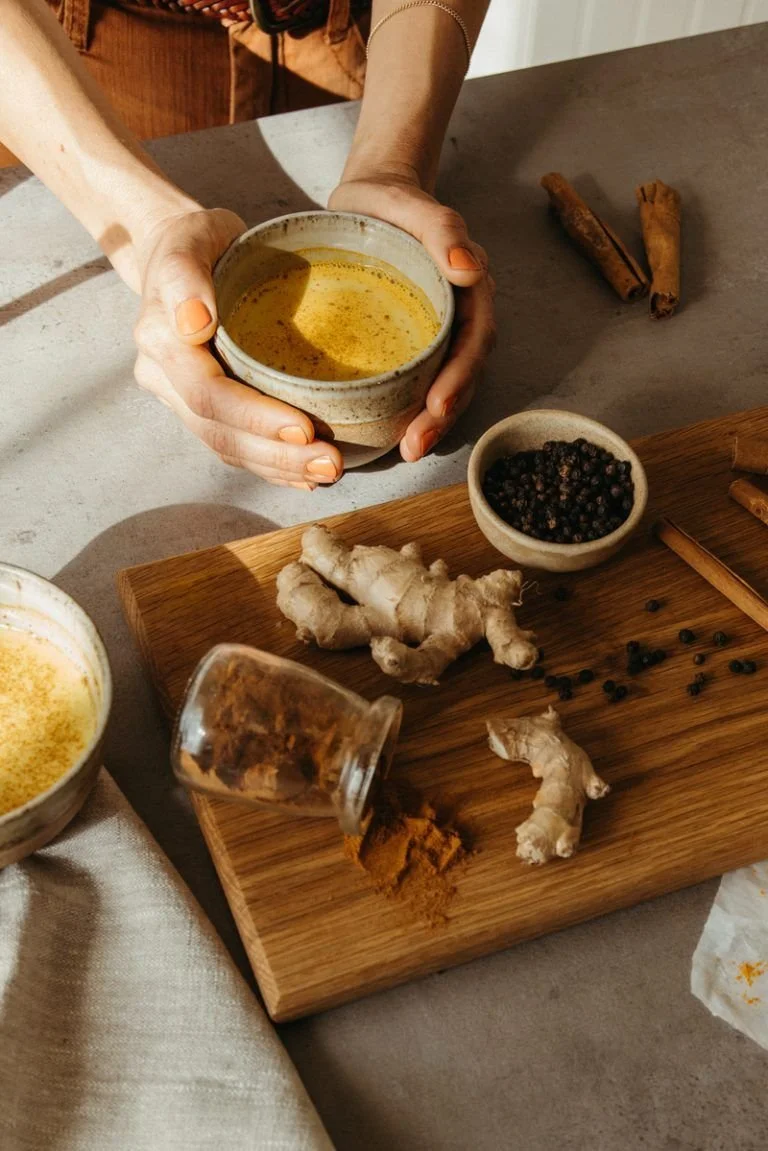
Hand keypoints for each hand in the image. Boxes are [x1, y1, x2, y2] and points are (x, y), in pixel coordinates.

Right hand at [132, 207, 343, 488]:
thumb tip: (193, 321)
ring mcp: (182, 400)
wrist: (179, 254)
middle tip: (332, 464)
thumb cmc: (195, 241)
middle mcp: (165, 380)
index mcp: (161, 342)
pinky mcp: (205, 410)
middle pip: (220, 432)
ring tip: (329, 473)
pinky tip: (306, 477)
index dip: (255, 417)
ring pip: (228, 448)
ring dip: (279, 469)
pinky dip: (272, 467)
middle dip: (277, 456)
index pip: (208, 393)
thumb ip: (184, 276)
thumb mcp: (189, 238)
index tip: (304, 428)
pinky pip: (235, 447)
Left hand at [329, 176, 495, 461]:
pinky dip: (410, 407)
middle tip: (416, 446)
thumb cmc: (387, 201)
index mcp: (468, 287)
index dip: (459, 378)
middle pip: (463, 372)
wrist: (369, 199)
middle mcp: (460, 313)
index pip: (473, 340)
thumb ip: (442, 229)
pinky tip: (390, 431)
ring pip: (445, 383)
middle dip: (444, 415)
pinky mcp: (413, 342)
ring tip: (408, 449)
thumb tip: (469, 268)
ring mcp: (438, 331)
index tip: (436, 407)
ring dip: (431, 421)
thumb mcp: (409, 203)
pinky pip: (420, 379)